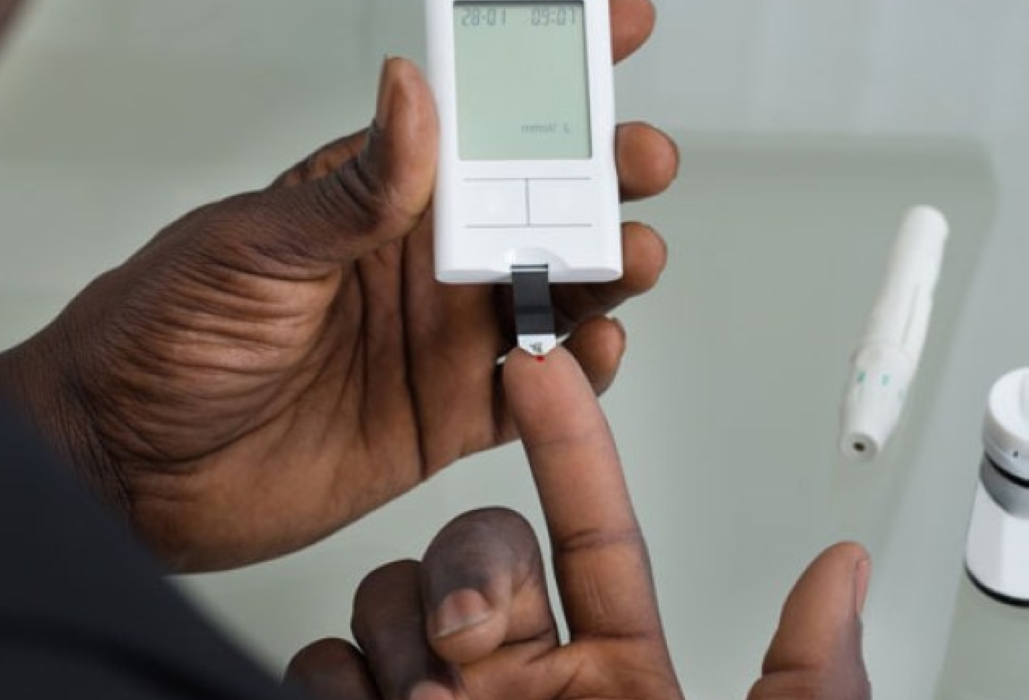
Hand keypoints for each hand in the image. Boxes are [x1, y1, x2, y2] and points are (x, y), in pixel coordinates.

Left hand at [0, 0, 677, 570]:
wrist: (131, 466)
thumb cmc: (165, 338)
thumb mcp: (254, 245)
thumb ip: (352, 188)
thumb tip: (415, 93)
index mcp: (372, 198)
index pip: (473, 122)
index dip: (544, 73)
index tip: (616, 27)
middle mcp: (416, 262)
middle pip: (536, 206)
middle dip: (601, 174)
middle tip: (638, 158)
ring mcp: (435, 338)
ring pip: (551, 292)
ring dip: (604, 271)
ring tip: (633, 255)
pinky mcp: (443, 415)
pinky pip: (533, 389)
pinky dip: (576, 371)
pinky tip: (597, 347)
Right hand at [285, 350, 870, 699]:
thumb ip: (805, 681)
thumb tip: (844, 569)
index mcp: (612, 672)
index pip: (587, 526)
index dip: (565, 441)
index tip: (541, 369)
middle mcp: (515, 682)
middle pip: (466, 550)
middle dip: (466, 568)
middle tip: (481, 637)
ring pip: (387, 600)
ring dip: (401, 630)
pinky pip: (322, 669)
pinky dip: (333, 679)